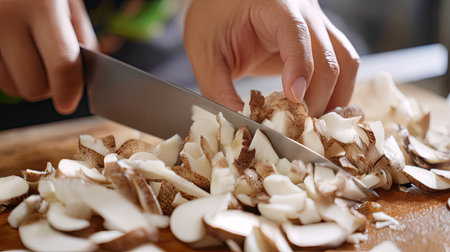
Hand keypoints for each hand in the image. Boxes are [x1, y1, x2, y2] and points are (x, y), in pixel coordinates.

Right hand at [0, 0, 96, 113]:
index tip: (69, 104)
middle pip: (33, 84)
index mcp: (42, 4)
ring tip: (31, 59)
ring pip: (8, 86)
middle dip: (48, 88)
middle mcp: (5, 16)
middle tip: (53, 75)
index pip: (62, 63)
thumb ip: (79, 35)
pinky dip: (5, 73)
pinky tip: (11, 54)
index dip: (69, 90)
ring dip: (25, 83)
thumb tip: (84, 75)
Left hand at [184, 0, 359, 116]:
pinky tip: (316, 110)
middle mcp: (304, 12)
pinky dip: (334, 92)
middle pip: (329, 56)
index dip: (300, 69)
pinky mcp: (319, 41)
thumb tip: (242, 125)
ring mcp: (317, 25)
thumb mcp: (206, 54)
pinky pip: (341, 66)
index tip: (293, 100)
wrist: (224, 3)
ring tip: (311, 124)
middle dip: (317, 97)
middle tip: (297, 126)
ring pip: (346, 62)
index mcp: (275, 6)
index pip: (297, 34)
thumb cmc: (213, 20)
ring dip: (335, 97)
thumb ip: (218, 90)